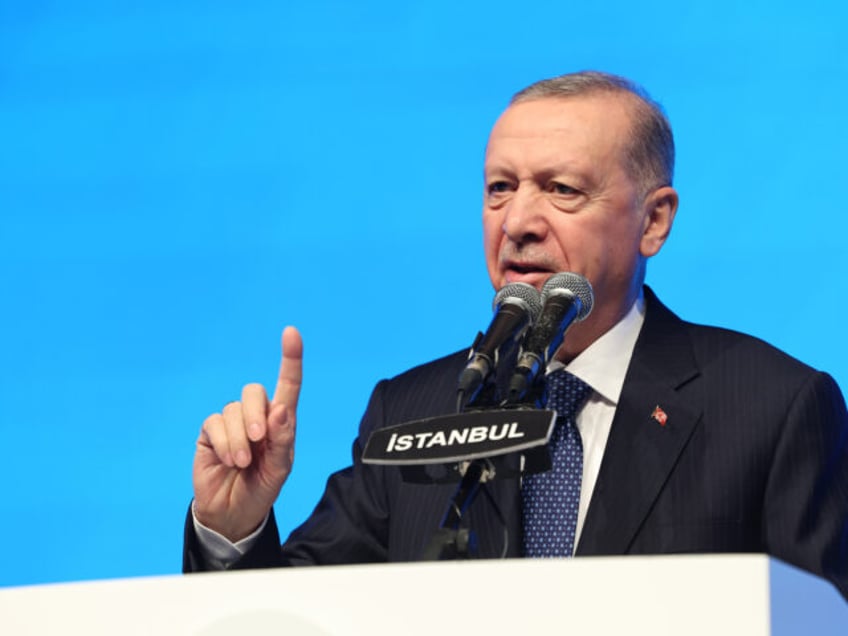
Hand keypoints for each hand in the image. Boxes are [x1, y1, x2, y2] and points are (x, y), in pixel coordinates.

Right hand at [192, 326, 302, 541]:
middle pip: (254, 391)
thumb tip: (281, 411)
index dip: (290, 358)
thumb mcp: (280, 470)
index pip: (287, 385)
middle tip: (259, 438)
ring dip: (240, 438)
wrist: (234, 512)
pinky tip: (229, 460)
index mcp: (280, 421)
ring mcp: (231, 423)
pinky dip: (226, 443)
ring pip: (233, 409)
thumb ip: (283, 441)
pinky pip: (215, 423)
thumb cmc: (262, 488)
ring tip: (242, 462)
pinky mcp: (210, 433)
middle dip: (256, 413)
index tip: (291, 332)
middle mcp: (255, 416)